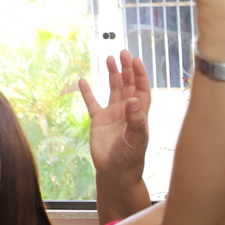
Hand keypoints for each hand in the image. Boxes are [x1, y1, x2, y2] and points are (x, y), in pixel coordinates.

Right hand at [79, 51, 150, 182]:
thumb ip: (135, 120)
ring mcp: (113, 115)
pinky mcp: (99, 121)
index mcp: (139, 114)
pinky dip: (87, 92)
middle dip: (127, 69)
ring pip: (114, 89)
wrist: (116, 172)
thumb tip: (133, 101)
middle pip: (129, 85)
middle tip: (123, 52)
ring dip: (113, 75)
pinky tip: (83, 80)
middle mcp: (127, 111)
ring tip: (110, 58)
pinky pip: (93, 103)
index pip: (142, 90)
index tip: (136, 60)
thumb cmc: (130, 158)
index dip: (140, 75)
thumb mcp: (136, 139)